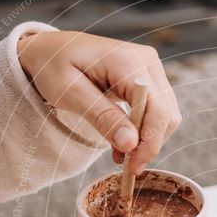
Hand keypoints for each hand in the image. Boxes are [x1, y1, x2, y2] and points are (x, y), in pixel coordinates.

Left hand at [17, 30, 181, 172]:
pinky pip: (158, 111)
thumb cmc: (53, 65)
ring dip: (147, 139)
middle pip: (166, 114)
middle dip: (149, 144)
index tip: (131, 167)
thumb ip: (102, 117)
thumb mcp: (69, 93)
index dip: (148, 143)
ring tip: (120, 153)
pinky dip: (144, 131)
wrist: (50, 49)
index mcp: (127, 60)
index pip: (156, 109)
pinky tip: (124, 139)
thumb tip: (130, 144)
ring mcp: (151, 68)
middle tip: (125, 165)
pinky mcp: (149, 78)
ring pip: (166, 116)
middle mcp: (147, 61)